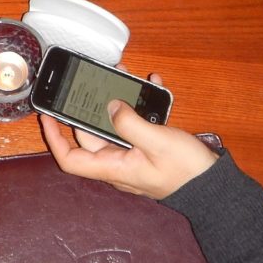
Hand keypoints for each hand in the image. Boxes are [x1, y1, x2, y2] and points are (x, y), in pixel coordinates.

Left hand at [39, 75, 217, 199]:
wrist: (215, 187)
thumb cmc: (186, 170)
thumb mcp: (157, 142)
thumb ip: (129, 123)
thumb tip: (110, 107)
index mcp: (113, 167)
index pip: (70, 159)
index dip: (54, 138)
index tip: (47, 115)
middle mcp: (118, 162)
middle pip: (90, 134)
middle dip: (91, 104)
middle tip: (95, 78)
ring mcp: (132, 156)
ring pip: (114, 124)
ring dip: (119, 100)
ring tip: (124, 75)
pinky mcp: (147, 148)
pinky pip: (135, 124)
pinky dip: (141, 105)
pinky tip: (152, 85)